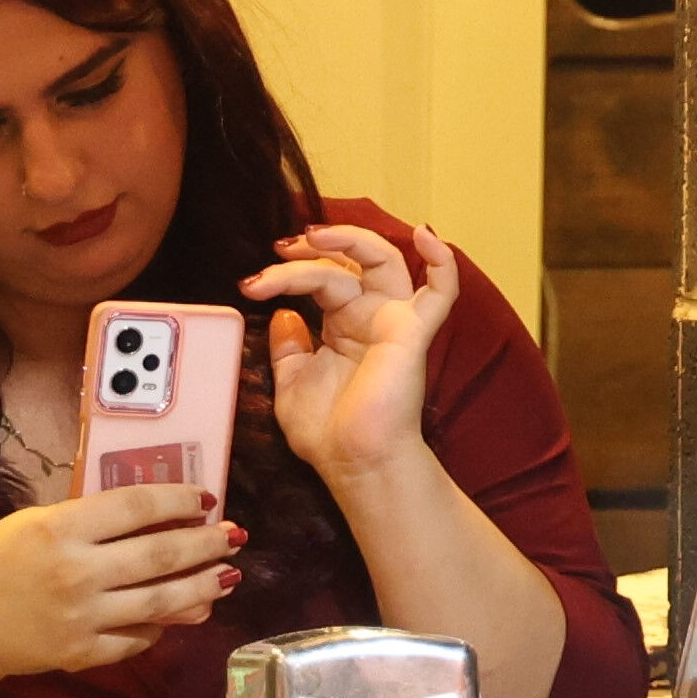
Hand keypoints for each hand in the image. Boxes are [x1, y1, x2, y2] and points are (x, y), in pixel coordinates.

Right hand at [0, 481, 239, 694]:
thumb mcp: (32, 524)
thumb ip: (90, 521)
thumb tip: (154, 520)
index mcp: (60, 529)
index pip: (137, 507)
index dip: (179, 501)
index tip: (206, 500)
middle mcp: (77, 572)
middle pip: (161, 555)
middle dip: (206, 545)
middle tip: (234, 537)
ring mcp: (82, 616)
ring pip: (162, 602)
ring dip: (202, 588)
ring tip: (228, 576)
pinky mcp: (82, 652)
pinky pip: (138, 639)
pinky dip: (162, 626)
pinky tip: (182, 614)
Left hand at [249, 218, 457, 492]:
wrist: (352, 462)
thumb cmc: (327, 434)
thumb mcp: (291, 384)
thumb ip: (287, 349)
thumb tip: (284, 314)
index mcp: (344, 326)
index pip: (322, 278)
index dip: (288, 270)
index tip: (253, 281)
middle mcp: (370, 316)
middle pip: (349, 262)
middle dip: (315, 248)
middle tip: (281, 247)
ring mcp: (393, 320)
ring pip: (381, 260)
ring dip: (350, 240)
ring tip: (310, 237)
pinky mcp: (412, 331)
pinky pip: (442, 293)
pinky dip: (443, 262)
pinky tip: (427, 235)